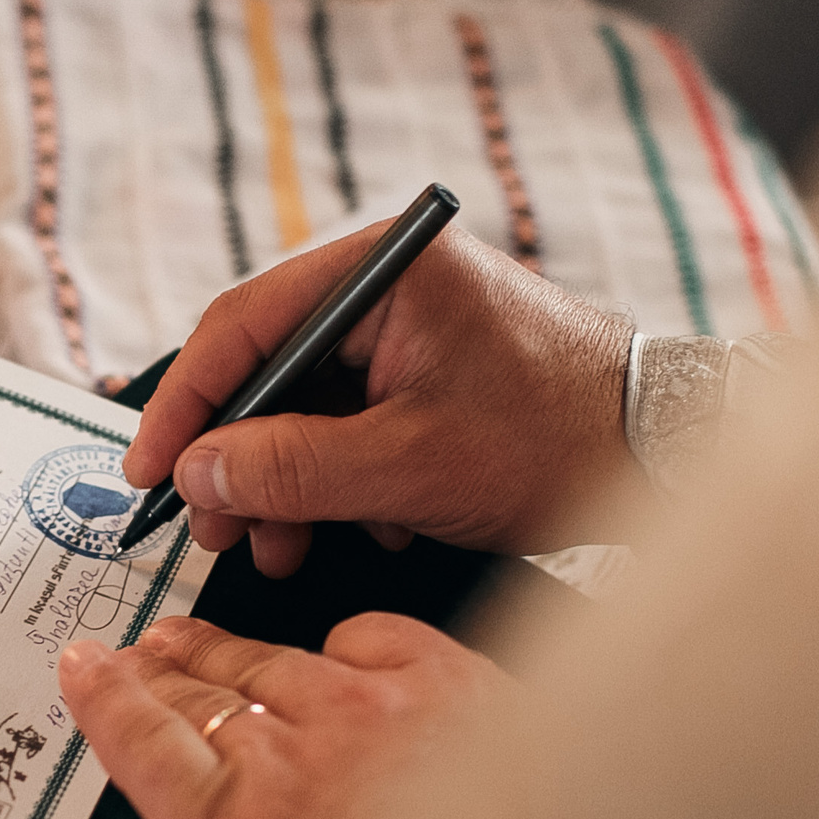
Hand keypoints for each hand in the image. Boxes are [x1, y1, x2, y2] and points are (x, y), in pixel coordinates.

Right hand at [57, 613, 508, 818]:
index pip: (142, 740)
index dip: (107, 698)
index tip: (88, 671)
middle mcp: (290, 760)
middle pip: (205, 693)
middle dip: (166, 671)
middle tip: (145, 655)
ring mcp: (370, 715)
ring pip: (279, 661)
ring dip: (234, 651)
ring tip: (206, 643)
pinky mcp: (447, 687)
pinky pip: (374, 638)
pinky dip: (348, 643)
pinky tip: (336, 644)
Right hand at [124, 220, 634, 577]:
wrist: (667, 456)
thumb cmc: (557, 441)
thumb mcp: (408, 467)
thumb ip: (291, 468)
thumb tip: (198, 476)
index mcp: (385, 270)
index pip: (243, 324)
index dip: (184, 405)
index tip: (151, 474)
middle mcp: (392, 283)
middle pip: (269, 369)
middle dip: (237, 460)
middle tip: (214, 530)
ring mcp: (414, 326)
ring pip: (307, 406)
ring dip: (286, 484)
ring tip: (279, 548)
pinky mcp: (433, 370)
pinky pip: (353, 421)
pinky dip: (340, 480)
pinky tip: (360, 527)